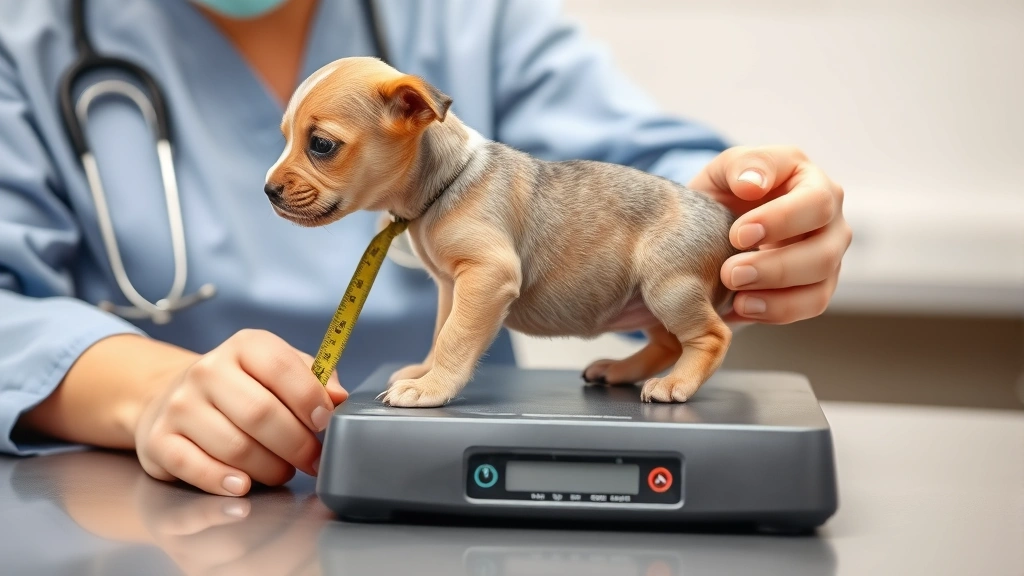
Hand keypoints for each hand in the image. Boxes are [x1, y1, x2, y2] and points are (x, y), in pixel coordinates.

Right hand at [134, 329, 347, 495]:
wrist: (174, 397)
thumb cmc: (243, 388)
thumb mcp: (279, 370)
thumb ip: (314, 379)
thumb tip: (339, 397)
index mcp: (244, 347)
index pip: (281, 367)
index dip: (309, 399)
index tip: (325, 422)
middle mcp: (208, 370)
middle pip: (261, 414)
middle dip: (296, 445)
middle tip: (312, 460)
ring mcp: (180, 405)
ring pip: (235, 446)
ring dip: (269, 468)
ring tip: (281, 470)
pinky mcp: (159, 440)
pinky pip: (195, 467)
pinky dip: (223, 481)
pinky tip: (242, 485)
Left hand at [688, 145, 852, 323]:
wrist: (715, 223)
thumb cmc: (727, 191)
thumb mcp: (726, 169)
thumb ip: (742, 166)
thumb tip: (753, 184)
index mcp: (810, 179)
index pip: (815, 201)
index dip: (780, 221)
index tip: (738, 235)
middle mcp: (829, 216)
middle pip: (824, 250)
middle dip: (776, 267)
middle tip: (731, 274)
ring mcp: (828, 251)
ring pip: (821, 282)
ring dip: (778, 295)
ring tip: (738, 297)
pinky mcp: (819, 283)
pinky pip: (811, 304)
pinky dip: (777, 311)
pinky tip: (743, 307)